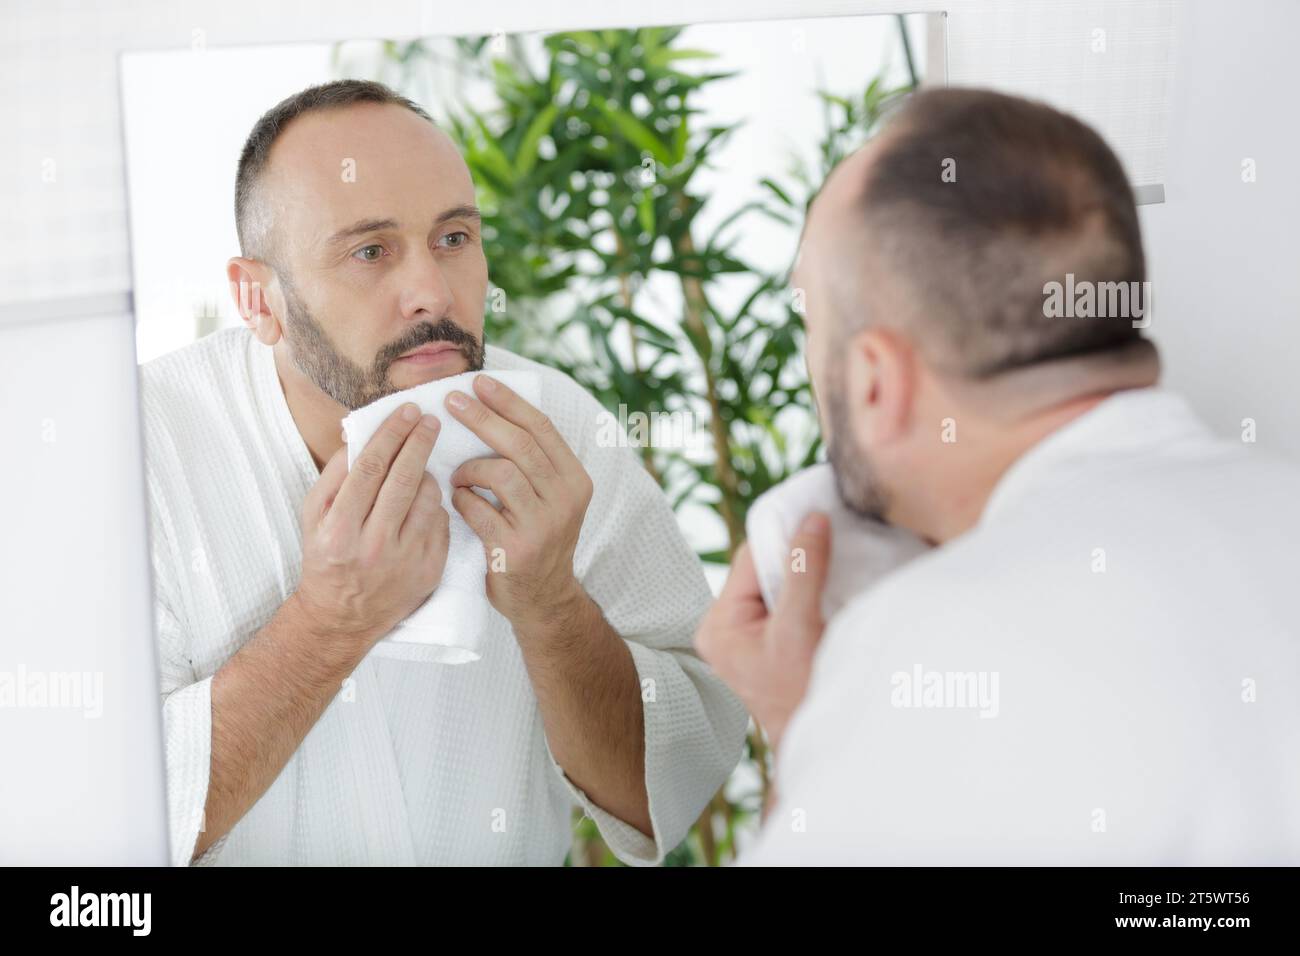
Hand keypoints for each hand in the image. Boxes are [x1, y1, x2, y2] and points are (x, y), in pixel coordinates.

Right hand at [293, 403, 449, 650]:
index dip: (392, 435)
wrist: (342, 618)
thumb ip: (334, 475)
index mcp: (340, 529)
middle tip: (430, 420)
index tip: (407, 412)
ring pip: (428, 500)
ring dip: (428, 475)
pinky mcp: (430, 571)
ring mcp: (406, 561)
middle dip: (419, 442)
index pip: (371, 469)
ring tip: (420, 467)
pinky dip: (435, 506)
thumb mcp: (313, 517)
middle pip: (404, 480)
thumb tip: (360, 436)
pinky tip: (424, 502)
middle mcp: (374, 546)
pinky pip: (441, 523)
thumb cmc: (326, 558)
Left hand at [444, 375, 593, 636]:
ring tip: (457, 475)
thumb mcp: (550, 498)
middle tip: (452, 402)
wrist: (543, 598)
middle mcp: (566, 500)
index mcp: (575, 480)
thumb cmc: (535, 537)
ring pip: (499, 473)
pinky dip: (461, 500)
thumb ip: (533, 462)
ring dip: (468, 468)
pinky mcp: (516, 549)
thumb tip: (494, 408)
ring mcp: (543, 525)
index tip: (479, 382)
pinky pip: (478, 509)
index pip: (542, 428)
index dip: (508, 401)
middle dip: (482, 418)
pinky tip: (458, 502)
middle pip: (519, 445)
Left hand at [694, 513, 831, 753]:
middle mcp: (726, 628)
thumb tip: (810, 519)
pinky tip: (834, 580)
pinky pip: (789, 601)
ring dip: (807, 571)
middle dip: (797, 553)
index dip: (782, 535)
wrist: (820, 742)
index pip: (748, 560)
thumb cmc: (802, 696)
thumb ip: (803, 571)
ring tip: (837, 553)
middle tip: (832, 530)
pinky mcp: (772, 643)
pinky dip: (811, 589)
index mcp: (718, 625)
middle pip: (763, 570)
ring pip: (779, 584)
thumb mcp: (800, 627)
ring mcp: (749, 637)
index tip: (815, 511)